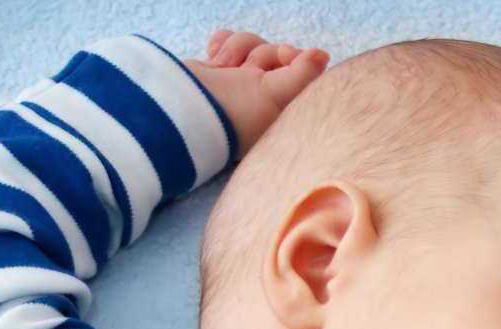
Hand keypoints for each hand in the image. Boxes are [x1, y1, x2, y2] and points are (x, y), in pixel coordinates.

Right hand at [181, 29, 330, 156]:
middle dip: (261, 55)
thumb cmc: (231, 113)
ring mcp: (239, 86)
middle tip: (249, 71)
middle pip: (277, 54)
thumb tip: (323, 55)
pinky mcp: (217, 74)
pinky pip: (229, 44)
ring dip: (238, 49)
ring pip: (253, 45)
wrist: (177, 112)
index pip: (304, 73)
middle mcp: (264, 100)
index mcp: (284, 111)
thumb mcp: (275, 94)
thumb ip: (304, 73)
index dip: (296, 57)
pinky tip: (213, 58)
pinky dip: (222, 46)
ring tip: (223, 68)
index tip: (286, 56)